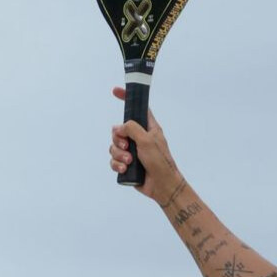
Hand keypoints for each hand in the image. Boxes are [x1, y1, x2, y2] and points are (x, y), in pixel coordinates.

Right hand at [109, 87, 183, 203]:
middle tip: (127, 146)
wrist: (162, 186)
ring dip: (119, 154)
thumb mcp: (147, 140)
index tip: (115, 91)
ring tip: (129, 161)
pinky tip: (124, 169)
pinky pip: (114, 160)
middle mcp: (139, 138)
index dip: (127, 99)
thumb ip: (132, 128)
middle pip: (119, 130)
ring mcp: (132, 151)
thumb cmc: (160, 161)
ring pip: (114, 146)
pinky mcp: (127, 164)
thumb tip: (119, 128)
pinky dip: (117, 164)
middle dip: (118, 139)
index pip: (138, 109)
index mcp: (149, 128)